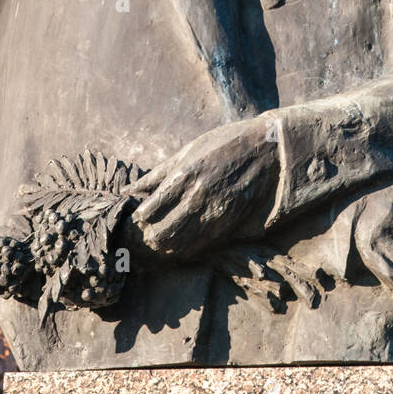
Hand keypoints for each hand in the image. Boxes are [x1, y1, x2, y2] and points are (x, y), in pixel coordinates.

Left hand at [131, 118, 278, 259]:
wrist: (265, 148)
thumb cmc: (222, 145)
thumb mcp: (187, 151)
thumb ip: (157, 174)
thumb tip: (128, 191)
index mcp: (183, 176)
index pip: (149, 211)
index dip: (141, 218)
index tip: (142, 216)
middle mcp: (197, 197)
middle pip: (162, 234)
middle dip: (151, 236)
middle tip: (151, 232)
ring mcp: (215, 212)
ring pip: (181, 245)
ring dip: (169, 246)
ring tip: (167, 239)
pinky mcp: (230, 222)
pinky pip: (202, 246)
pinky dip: (190, 249)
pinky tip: (186, 242)